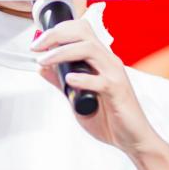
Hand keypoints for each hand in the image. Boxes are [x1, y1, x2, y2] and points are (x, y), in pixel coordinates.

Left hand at [32, 18, 168, 169]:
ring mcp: (114, 75)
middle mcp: (108, 62)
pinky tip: (69, 81)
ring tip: (44, 61)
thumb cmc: (110, 118)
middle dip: (55, 35)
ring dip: (62, 52)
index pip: (81, 30)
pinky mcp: (118, 92)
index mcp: (100, 60)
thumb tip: (42, 67)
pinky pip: (100, 80)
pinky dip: (83, 79)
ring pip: (89, 50)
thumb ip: (61, 82)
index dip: (58, 30)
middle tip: (36, 47)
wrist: (132, 139)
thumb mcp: (77, 97)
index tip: (39, 42)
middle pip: (83, 33)